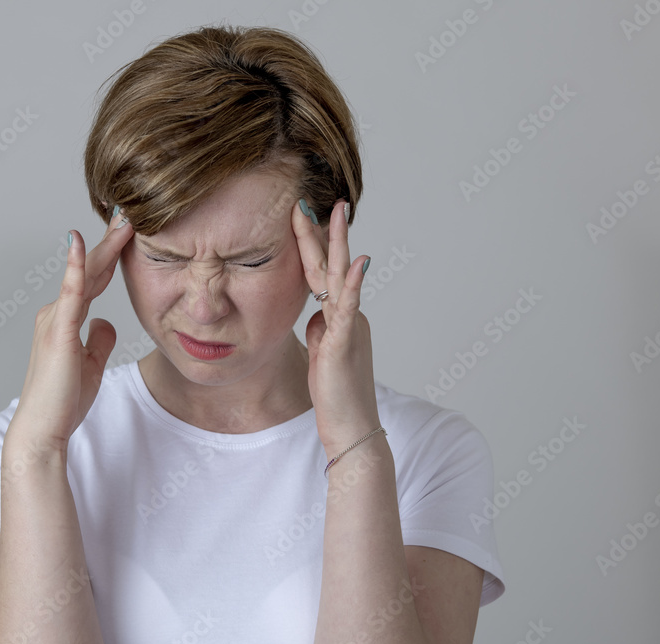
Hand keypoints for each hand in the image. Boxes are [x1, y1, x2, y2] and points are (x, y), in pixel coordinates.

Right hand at [7, 208, 135, 452]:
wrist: (43, 428)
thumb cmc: (63, 401)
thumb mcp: (91, 364)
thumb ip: (98, 339)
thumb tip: (106, 322)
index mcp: (65, 320)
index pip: (93, 279)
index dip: (110, 255)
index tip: (127, 232)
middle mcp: (56, 313)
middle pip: (90, 269)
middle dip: (111, 241)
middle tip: (129, 212)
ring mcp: (55, 319)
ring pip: (85, 274)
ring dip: (104, 245)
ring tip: (124, 219)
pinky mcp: (58, 330)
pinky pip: (70, 292)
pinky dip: (76, 265)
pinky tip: (81, 242)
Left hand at [291, 199, 380, 457]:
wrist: (351, 427)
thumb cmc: (335, 396)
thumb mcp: (323, 354)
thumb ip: (321, 329)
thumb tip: (317, 313)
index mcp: (339, 317)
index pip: (322, 273)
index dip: (311, 245)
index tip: (300, 217)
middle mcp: (348, 315)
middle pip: (332, 266)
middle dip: (322, 232)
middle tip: (313, 199)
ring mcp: (350, 326)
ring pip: (341, 277)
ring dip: (337, 244)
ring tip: (335, 213)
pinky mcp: (347, 343)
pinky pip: (351, 307)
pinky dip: (355, 283)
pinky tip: (359, 261)